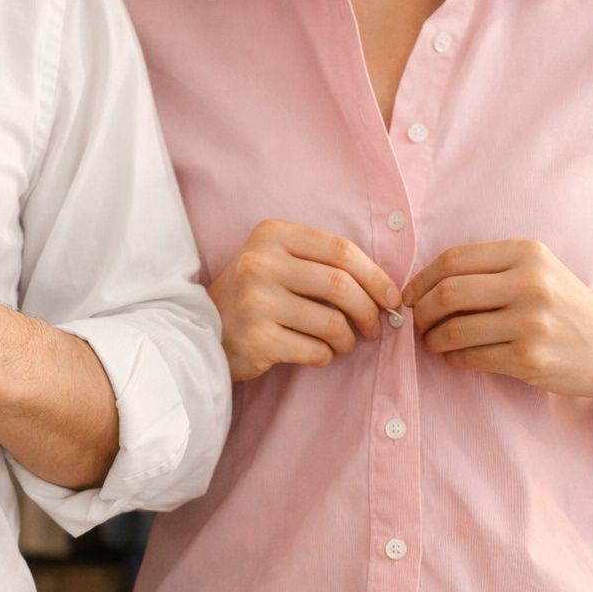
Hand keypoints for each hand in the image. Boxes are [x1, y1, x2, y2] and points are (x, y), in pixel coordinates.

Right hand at [207, 220, 400, 380]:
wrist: (200, 332)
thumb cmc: (253, 296)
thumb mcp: (277, 262)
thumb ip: (321, 264)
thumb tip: (385, 291)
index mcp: (271, 235)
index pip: (341, 250)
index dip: (376, 276)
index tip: (392, 298)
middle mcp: (260, 263)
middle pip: (342, 286)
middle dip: (369, 311)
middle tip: (375, 327)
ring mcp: (256, 302)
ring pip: (333, 323)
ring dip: (349, 339)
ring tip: (343, 344)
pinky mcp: (257, 339)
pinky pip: (315, 350)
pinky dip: (326, 356)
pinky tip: (318, 353)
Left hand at [402, 240, 592, 399]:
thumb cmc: (564, 307)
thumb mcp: (537, 271)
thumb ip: (488, 270)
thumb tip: (420, 285)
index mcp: (527, 254)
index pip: (453, 260)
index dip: (420, 279)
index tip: (408, 295)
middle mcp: (530, 283)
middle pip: (447, 293)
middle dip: (420, 311)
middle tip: (415, 322)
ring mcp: (531, 322)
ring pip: (454, 329)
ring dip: (432, 339)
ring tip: (432, 341)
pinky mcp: (529, 358)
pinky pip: (470, 357)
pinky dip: (453, 358)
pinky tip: (455, 356)